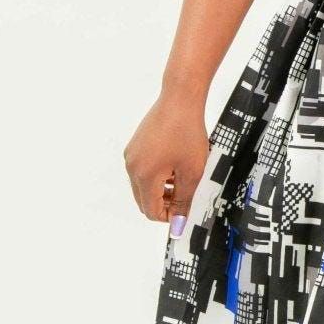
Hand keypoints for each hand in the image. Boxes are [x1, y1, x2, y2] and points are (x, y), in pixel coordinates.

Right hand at [124, 91, 210, 232]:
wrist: (180, 99)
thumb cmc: (188, 133)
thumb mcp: (192, 172)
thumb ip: (184, 201)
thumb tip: (178, 224)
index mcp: (144, 176)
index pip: (151, 211)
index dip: (170, 216)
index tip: (186, 210)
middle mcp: (131, 167)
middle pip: (144, 201)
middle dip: (165, 204)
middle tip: (187, 195)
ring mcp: (131, 156)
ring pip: (143, 187)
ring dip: (161, 190)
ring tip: (183, 177)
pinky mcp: (134, 147)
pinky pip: (142, 171)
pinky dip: (156, 176)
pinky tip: (175, 164)